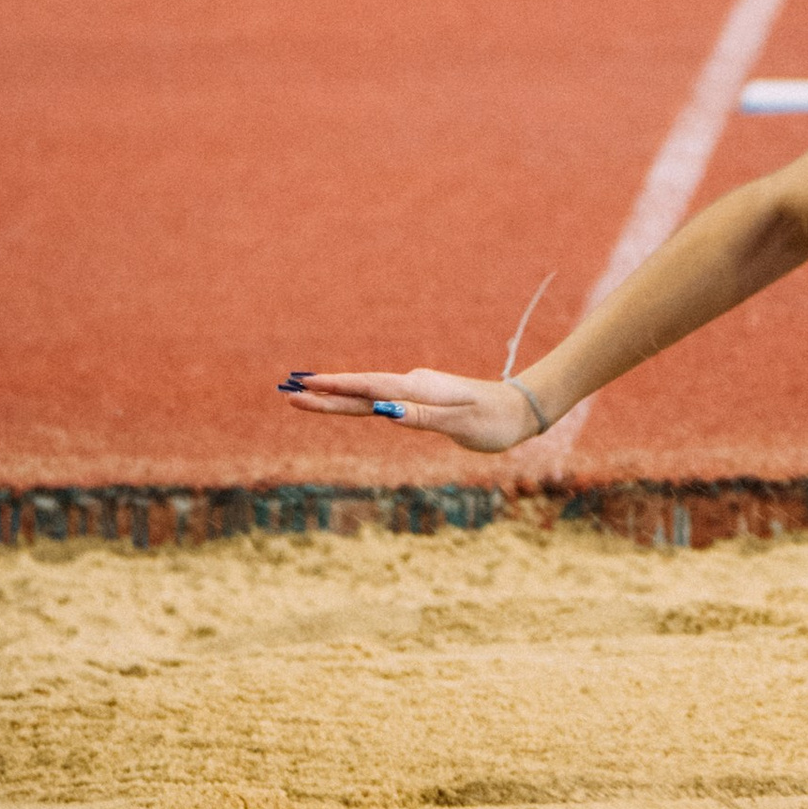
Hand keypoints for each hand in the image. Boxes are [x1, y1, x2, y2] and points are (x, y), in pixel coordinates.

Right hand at [278, 368, 543, 454]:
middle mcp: (412, 386)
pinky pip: (380, 400)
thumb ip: (422, 416)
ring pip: (368, 395)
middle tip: (288, 394)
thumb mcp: (460, 422)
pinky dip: (357, 401)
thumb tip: (385, 413)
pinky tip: (342, 401)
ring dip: (336, 396)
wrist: (518, 411)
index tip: (305, 387)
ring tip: (304, 396)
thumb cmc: (493, 421)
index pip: (368, 388)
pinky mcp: (419, 400)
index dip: (335, 388)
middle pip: (361, 391)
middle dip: (325, 394)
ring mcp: (415, 391)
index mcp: (418, 389)